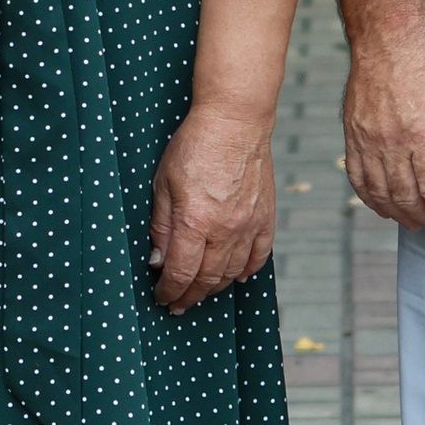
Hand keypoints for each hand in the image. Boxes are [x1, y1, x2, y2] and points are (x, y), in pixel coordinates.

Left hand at [147, 100, 276, 312]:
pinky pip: (259, 256)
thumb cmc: (195, 145)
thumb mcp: (163, 183)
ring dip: (214, 287)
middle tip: (178, 303)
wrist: (235, 122)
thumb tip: (158, 261)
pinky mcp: (265, 218)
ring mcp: (249, 225)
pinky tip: (235, 276)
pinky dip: (246, 271)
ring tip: (201, 291)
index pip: (181, 272)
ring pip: (233, 272)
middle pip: (207, 278)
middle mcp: (224, 229)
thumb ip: (161, 226)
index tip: (162, 297)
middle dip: (190, 296)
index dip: (169, 290)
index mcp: (194, 221)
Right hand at [341, 13, 424, 234]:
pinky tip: (382, 204)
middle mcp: (392, 142)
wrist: (389, 29)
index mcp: (424, 135)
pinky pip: (356, 175)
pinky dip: (369, 196)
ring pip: (380, 192)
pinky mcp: (352, 131)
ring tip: (413, 222)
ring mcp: (368, 138)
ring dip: (398, 213)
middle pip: (407, 198)